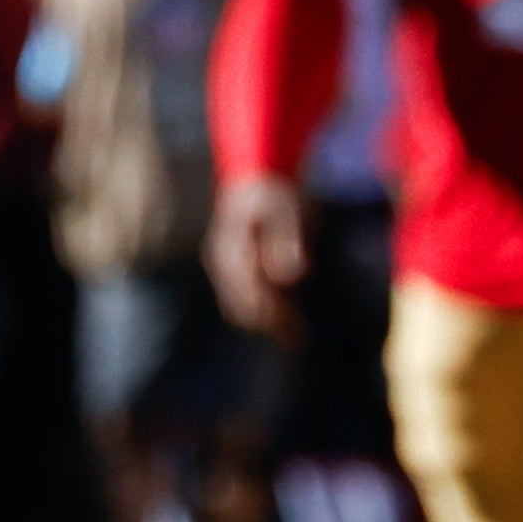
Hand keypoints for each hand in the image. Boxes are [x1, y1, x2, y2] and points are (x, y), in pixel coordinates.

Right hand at [208, 174, 308, 337]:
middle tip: (299, 339)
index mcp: (233, 245)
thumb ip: (288, 240)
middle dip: (267, 323)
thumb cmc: (278, 195)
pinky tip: (287, 325)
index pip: (246, 286)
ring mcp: (225, 267)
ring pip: (238, 306)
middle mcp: (223, 259)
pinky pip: (241, 301)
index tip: (294, 325)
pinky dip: (262, 316)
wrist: (258, 182)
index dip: (268, 309)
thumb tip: (290, 276)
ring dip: (265, 324)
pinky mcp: (234, 272)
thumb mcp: (290, 210)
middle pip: (238, 302)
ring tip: (296, 339)